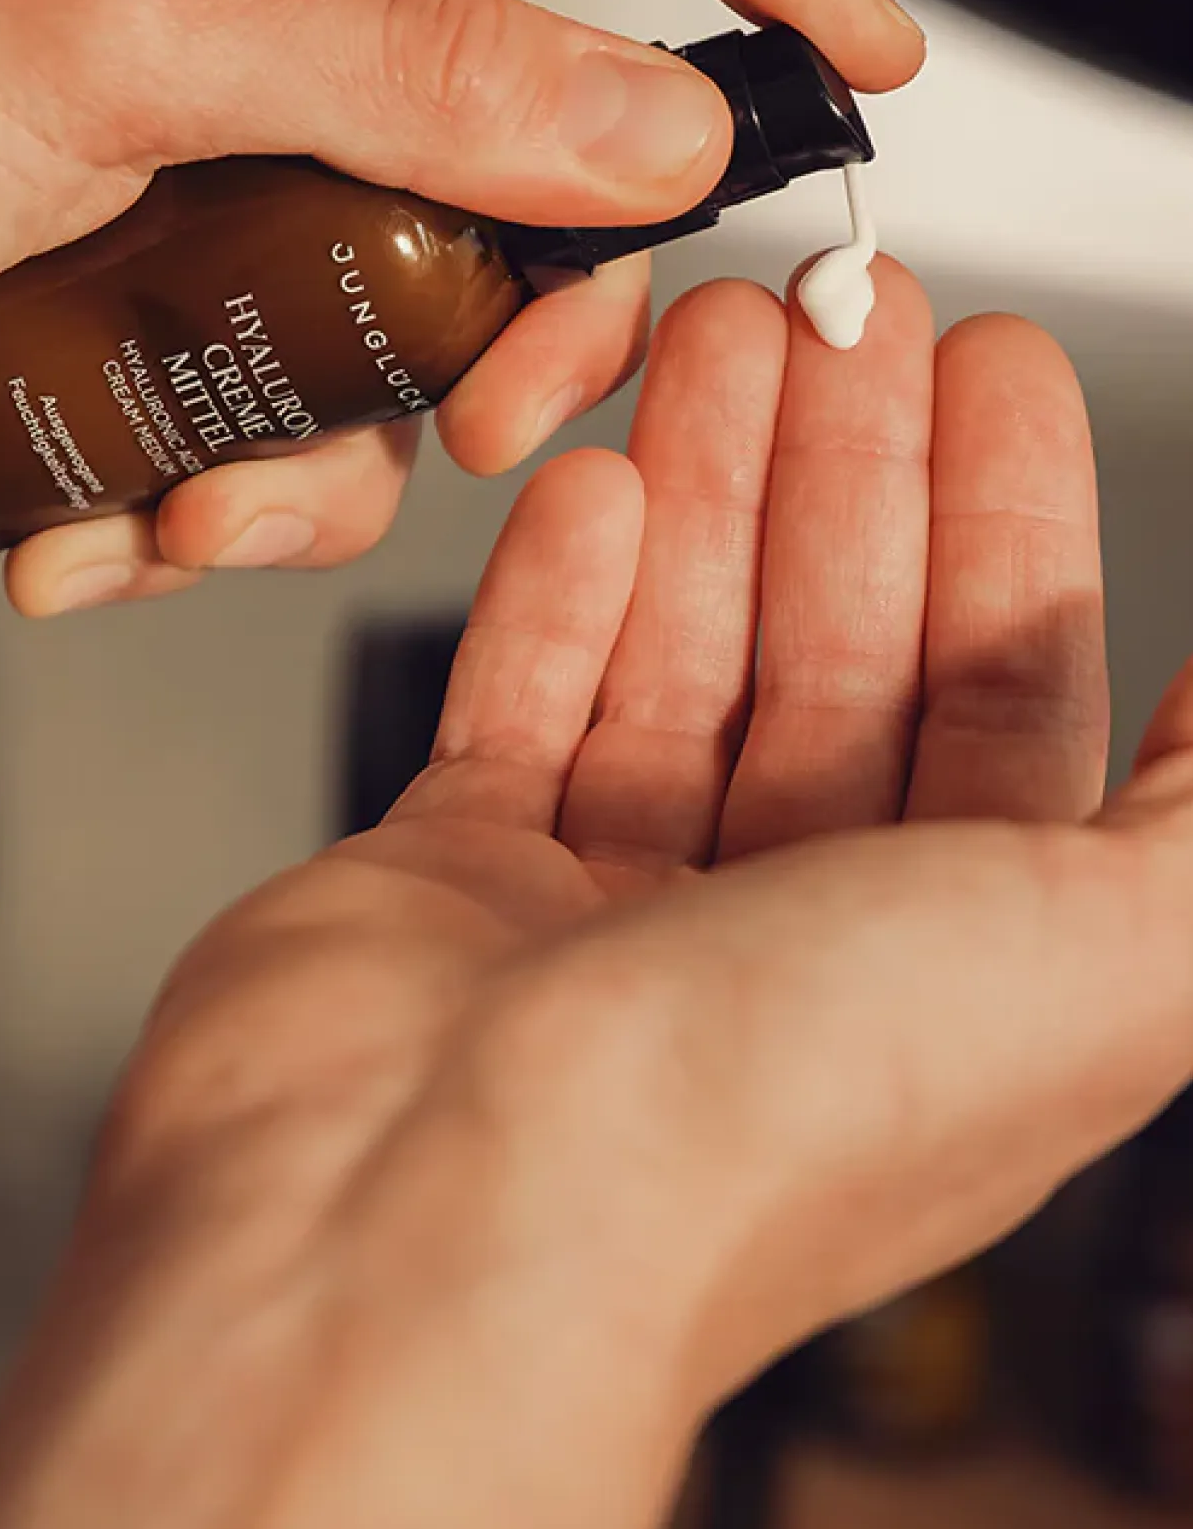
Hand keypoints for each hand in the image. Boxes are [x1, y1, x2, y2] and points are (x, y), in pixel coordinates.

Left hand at [0, 0, 918, 610]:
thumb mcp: (112, 36)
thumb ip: (401, 74)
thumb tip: (649, 126)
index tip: (838, 53)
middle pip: (544, 105)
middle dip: (532, 298)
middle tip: (495, 413)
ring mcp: (243, 120)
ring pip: (430, 287)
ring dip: (346, 440)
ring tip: (211, 504)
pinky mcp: (188, 256)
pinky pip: (304, 379)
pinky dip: (235, 482)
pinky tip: (119, 524)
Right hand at [0, 259, 1190, 1528]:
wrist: (423, 1222)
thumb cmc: (760, 1124)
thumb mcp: (1104, 959)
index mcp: (964, 971)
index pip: (1012, 695)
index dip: (1011, 519)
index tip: (991, 367)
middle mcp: (794, 947)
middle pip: (842, 650)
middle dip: (850, 468)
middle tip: (843, 306)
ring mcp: (611, 918)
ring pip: (683, 655)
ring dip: (708, 489)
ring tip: (712, 334)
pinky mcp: (453, 890)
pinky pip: (524, 703)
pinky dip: (562, 593)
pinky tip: (588, 486)